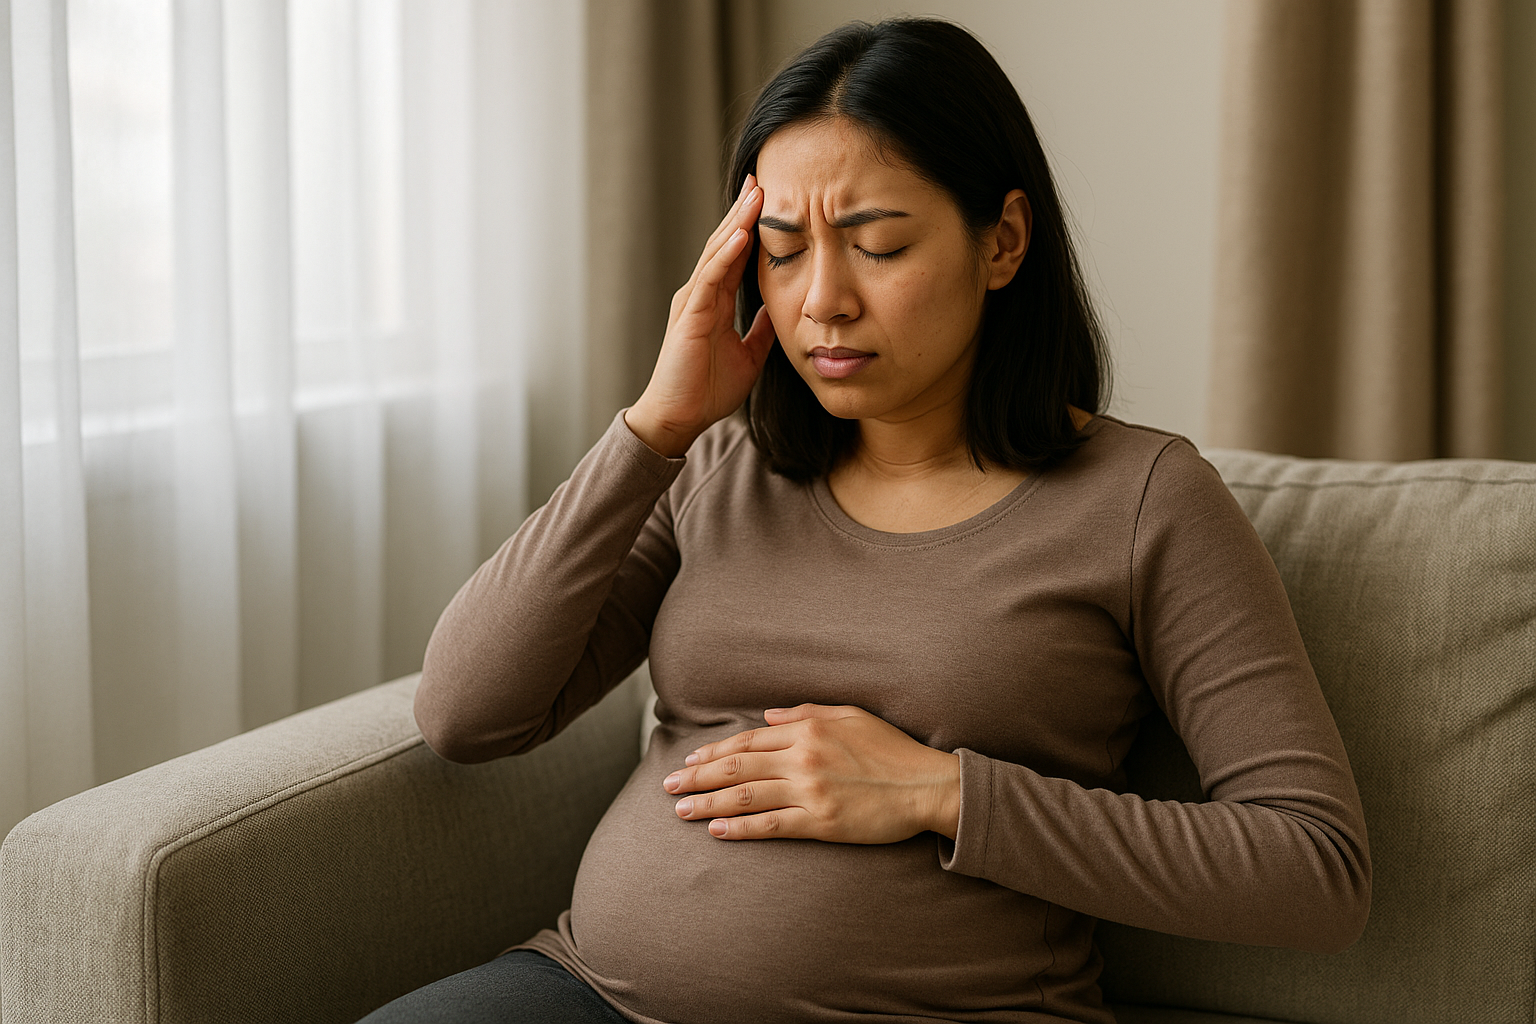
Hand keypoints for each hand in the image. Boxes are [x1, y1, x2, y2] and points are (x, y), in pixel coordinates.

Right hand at [624, 175, 776, 457]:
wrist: (679, 417)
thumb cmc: (706, 390)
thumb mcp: (749, 355)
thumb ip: (761, 330)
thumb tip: (780, 310)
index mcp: (715, 301)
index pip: (735, 254)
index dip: (751, 225)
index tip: (770, 197)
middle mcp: (701, 294)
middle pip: (725, 242)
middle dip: (743, 210)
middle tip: (762, 176)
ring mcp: (693, 301)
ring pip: (717, 252)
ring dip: (737, 222)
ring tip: (756, 193)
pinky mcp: (689, 315)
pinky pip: (710, 278)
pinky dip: (726, 254)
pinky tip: (741, 234)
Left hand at [661, 704, 960, 842]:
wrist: (925, 785)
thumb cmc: (891, 749)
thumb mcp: (850, 715)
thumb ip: (806, 711)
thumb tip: (768, 715)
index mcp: (807, 729)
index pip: (748, 739)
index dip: (715, 751)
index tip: (690, 760)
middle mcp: (802, 758)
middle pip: (737, 766)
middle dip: (697, 776)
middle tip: (668, 785)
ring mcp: (810, 791)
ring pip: (745, 796)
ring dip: (708, 803)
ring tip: (680, 810)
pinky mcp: (820, 822)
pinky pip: (770, 825)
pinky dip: (739, 829)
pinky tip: (716, 831)